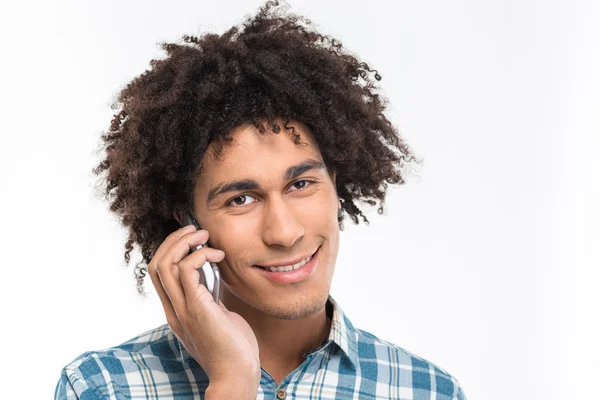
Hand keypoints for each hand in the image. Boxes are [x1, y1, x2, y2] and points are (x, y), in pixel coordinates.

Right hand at [147, 225, 260, 387]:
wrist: (237, 374)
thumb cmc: (233, 347)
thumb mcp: (217, 316)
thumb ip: (210, 298)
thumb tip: (213, 277)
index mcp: (176, 311)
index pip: (158, 273)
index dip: (170, 249)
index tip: (191, 238)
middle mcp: (174, 309)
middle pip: (156, 264)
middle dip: (173, 240)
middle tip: (196, 230)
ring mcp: (183, 310)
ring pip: (165, 264)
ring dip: (184, 243)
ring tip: (204, 236)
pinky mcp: (197, 308)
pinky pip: (187, 270)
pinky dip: (200, 255)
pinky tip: (218, 256)